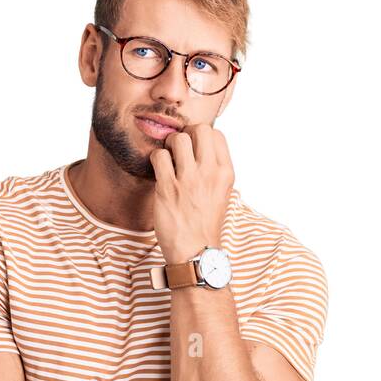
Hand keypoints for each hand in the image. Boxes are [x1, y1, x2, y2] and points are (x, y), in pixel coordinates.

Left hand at [149, 124, 233, 263]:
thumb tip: (202, 147)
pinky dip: (155, 159)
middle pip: (199, 129)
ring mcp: (189, 179)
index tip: (194, 148)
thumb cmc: (206, 223)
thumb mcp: (222, 193)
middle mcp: (210, 173)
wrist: (196, 252)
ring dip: (169, 145)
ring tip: (168, 160)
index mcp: (226, 173)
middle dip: (186, 134)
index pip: (216, 134)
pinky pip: (158, 156)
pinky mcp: (168, 188)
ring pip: (178, 138)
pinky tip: (158, 171)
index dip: (202, 136)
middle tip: (179, 150)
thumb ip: (215, 169)